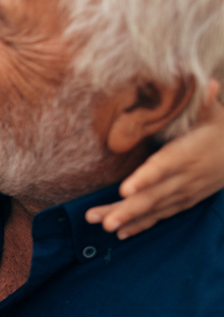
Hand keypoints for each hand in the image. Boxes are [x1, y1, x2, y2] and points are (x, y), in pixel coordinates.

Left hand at [87, 80, 223, 237]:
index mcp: (186, 155)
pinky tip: (121, 233)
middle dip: (128, 210)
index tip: (126, 189)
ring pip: (153, 210)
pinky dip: (142, 225)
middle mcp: (183, 179)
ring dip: (128, 219)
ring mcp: (183, 193)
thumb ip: (206, 101)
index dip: (145, 180)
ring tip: (104, 226)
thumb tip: (208, 83)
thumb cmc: (219, 129)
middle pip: (153, 196)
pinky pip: (160, 216)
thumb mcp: (215, 114)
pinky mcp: (182, 202)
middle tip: (104, 221)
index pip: (163, 169)